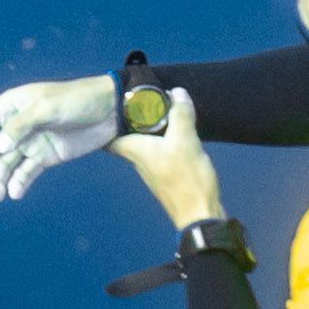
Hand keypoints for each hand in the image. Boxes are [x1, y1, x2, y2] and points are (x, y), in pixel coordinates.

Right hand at [0, 74, 121, 202]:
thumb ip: (21, 125)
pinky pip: (26, 172)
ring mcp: (30, 141)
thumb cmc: (76, 100)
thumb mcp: (47, 108)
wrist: (109, 111)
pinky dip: (18, 182)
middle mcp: (16, 125)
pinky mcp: (45, 156)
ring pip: (5, 163)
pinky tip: (14, 193)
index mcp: (11, 106)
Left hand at [116, 86, 225, 232]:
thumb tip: (177, 93)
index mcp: (136, 150)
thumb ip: (180, 115)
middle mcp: (139, 160)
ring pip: (144, 142)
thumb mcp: (185, 141)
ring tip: (161, 109)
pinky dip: (164, 138)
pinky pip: (160, 149)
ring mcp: (153, 168)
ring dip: (150, 127)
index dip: (107, 121)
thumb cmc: (187, 180)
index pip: (109, 137)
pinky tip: (177, 131)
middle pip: (127, 135)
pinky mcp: (167, 174)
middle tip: (139, 99)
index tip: (111, 105)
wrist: (200, 215)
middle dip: (131, 118)